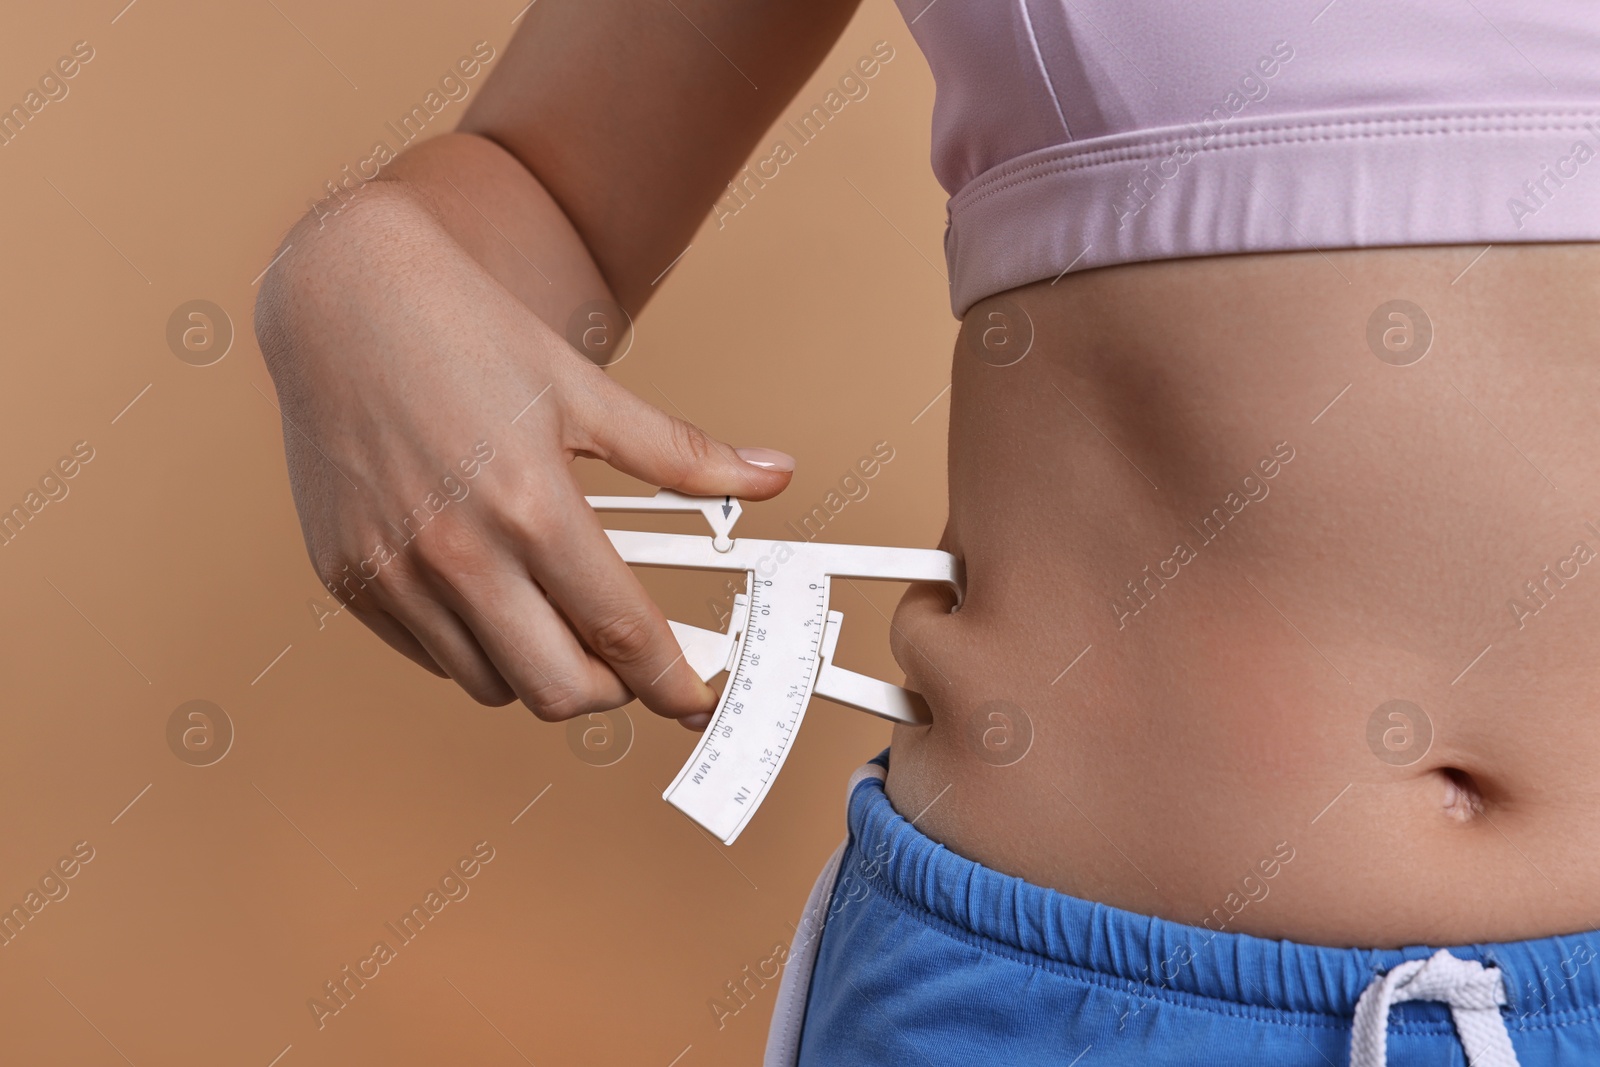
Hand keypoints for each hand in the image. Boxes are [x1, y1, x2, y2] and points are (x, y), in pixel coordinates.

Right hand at [254, 184, 792, 727]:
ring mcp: (394, 573)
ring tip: (554, 609)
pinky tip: (489, 592)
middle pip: (558, 690)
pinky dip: (473, 646)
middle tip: (628, 657)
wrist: (342, 299)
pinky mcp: (347, 580)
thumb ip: (683, 455)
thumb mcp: (587, 391)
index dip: (670, 682)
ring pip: (491, 686)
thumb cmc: (466, 334)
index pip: (621, 634)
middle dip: (610, 689)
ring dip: (539, 669)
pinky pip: (428, 655)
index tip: (694, 699)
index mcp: (532, 506)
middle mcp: (458, 552)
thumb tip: (776, 476)